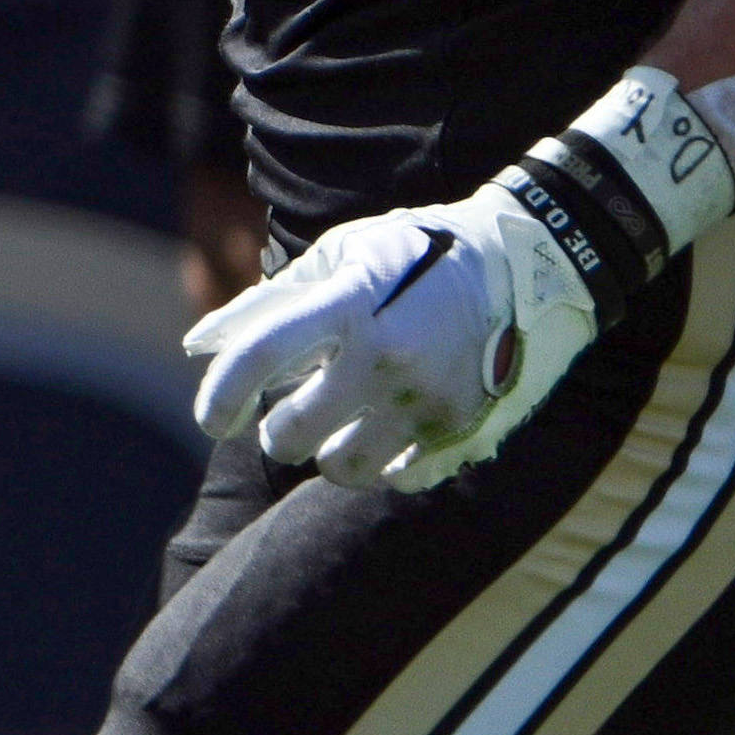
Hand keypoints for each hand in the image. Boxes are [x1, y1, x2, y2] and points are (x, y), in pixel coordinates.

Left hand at [182, 184, 582, 487]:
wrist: (535, 261)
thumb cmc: (419, 255)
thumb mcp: (344, 256)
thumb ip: (270, 303)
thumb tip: (200, 345)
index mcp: (350, 304)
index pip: (259, 355)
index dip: (219, 396)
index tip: (212, 421)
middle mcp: (389, 357)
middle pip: (291, 435)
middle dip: (280, 430)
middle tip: (297, 411)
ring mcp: (432, 399)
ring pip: (341, 469)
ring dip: (332, 451)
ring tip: (350, 418)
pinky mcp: (468, 430)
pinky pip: (399, 479)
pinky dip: (387, 463)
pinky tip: (395, 428)